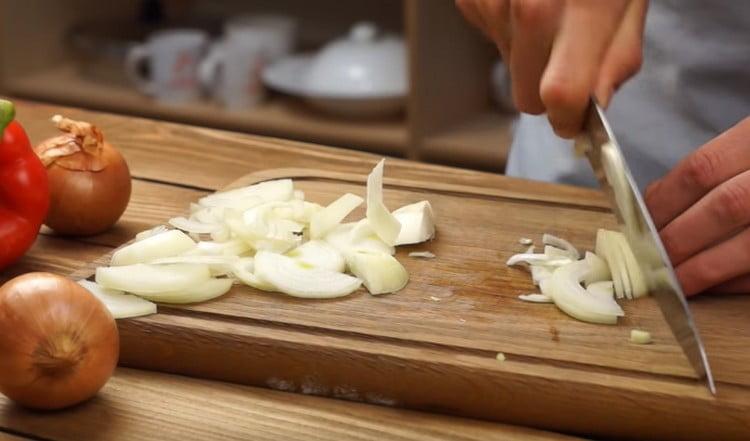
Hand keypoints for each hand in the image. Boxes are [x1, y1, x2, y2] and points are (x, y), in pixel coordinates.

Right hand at [455, 0, 647, 137]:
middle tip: (568, 58)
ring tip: (549, 9)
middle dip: (548, 90)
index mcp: (579, 7)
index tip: (575, 119)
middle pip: (525, 96)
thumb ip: (618, 54)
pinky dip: (508, 30)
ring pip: (508, 68)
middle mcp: (526, 7)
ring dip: (528, 54)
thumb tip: (595, 104)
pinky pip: (490, 39)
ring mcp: (491, 2)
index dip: (568, 117)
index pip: (559, 94)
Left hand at [645, 118, 749, 295]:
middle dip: (680, 239)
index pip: (703, 169)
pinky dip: (741, 280)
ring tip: (674, 281)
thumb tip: (658, 198)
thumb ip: (718, 165)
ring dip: (706, 268)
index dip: (664, 200)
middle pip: (726, 207)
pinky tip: (717, 285)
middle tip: (649, 260)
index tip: (638, 223)